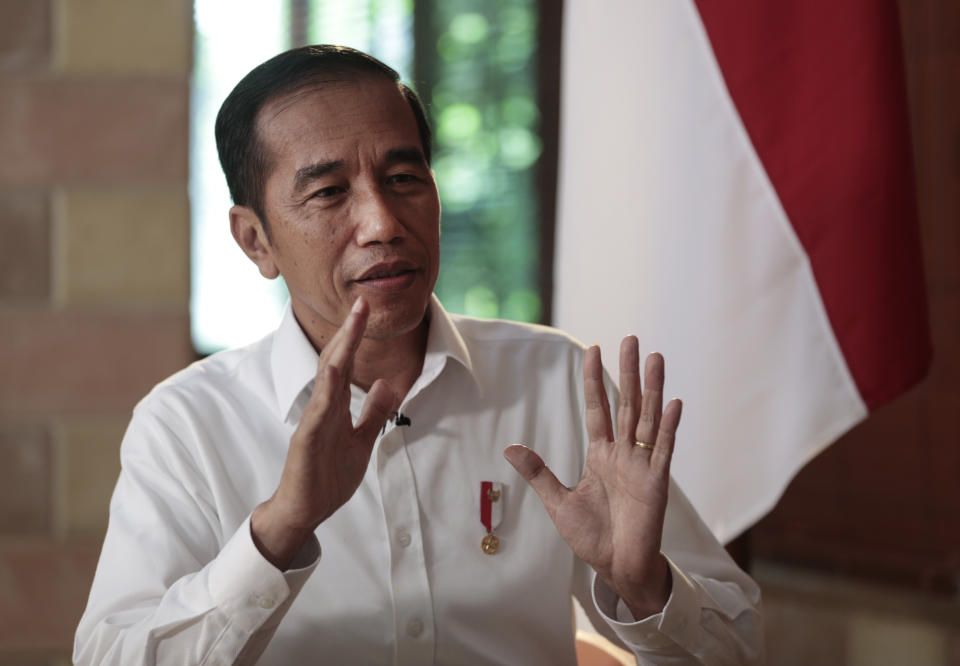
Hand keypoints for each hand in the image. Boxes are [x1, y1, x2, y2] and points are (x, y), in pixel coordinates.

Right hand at [252, 298, 395, 569]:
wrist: (305, 510)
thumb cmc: (328, 476)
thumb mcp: (362, 441)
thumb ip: (373, 413)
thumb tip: (387, 384)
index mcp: (336, 406)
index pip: (347, 363)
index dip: (357, 336)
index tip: (367, 309)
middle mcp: (323, 407)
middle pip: (336, 361)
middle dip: (349, 332)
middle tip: (362, 302)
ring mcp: (313, 421)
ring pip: (326, 380)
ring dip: (339, 352)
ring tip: (351, 326)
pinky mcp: (307, 440)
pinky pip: (317, 412)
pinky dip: (325, 391)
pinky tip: (332, 371)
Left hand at [504, 337, 681, 617]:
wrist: (617, 567)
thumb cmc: (591, 535)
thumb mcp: (558, 501)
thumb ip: (539, 473)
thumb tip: (509, 449)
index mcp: (601, 454)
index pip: (598, 409)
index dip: (595, 380)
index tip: (593, 349)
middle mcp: (623, 453)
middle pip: (626, 403)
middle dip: (627, 371)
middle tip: (630, 338)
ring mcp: (642, 465)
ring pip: (647, 418)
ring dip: (652, 388)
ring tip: (655, 358)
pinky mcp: (656, 482)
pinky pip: (663, 449)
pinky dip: (667, 427)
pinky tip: (673, 403)